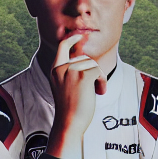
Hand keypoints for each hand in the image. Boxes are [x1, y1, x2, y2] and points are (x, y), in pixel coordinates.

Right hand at [47, 33, 106, 158]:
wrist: (69, 124)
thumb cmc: (70, 109)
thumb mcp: (65, 87)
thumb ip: (71, 73)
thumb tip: (87, 59)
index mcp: (55, 70)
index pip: (63, 45)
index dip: (73, 38)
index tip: (82, 35)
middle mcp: (61, 68)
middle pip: (84, 58)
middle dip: (93, 70)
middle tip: (97, 86)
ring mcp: (71, 71)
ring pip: (92, 64)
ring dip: (99, 77)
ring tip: (97, 92)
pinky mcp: (82, 77)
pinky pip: (98, 70)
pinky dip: (102, 81)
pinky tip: (100, 92)